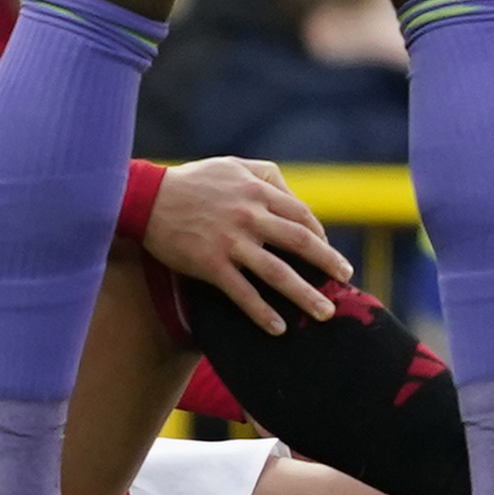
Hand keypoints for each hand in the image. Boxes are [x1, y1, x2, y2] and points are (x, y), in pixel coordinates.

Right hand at [140, 156, 347, 334]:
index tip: (329, 253)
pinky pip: (242, 293)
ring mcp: (230, 242)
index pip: (301, 215)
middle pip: (299, 242)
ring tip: (324, 312)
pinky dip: (262, 312)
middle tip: (346, 279)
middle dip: (328, 263)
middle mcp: (249, 216)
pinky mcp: (210, 264)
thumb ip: (266, 176)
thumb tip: (294, 197)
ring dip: (304, 294)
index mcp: (256, 191)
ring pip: (277, 272)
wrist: (146, 198)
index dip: (320, 236)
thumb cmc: (192, 182)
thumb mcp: (232, 166)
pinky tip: (278, 328)